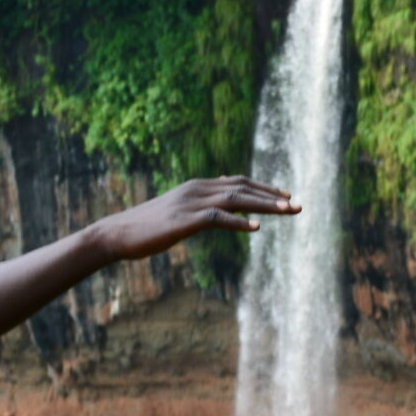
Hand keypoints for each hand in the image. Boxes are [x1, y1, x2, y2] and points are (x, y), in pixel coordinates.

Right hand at [92, 177, 296, 263]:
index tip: (287, 195)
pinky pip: (217, 218)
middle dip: (273, 196)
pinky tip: (256, 228)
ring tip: (289, 212)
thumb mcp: (176, 215)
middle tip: (299, 204)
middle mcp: (196, 189)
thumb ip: (197, 210)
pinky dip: (238, 222)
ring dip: (265, 205)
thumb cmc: (145, 229)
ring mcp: (190, 203)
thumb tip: (216, 211)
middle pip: (243, 187)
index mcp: (196, 187)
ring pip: (236, 198)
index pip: (238, 181)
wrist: (117, 234)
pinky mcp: (183, 220)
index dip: (264, 188)